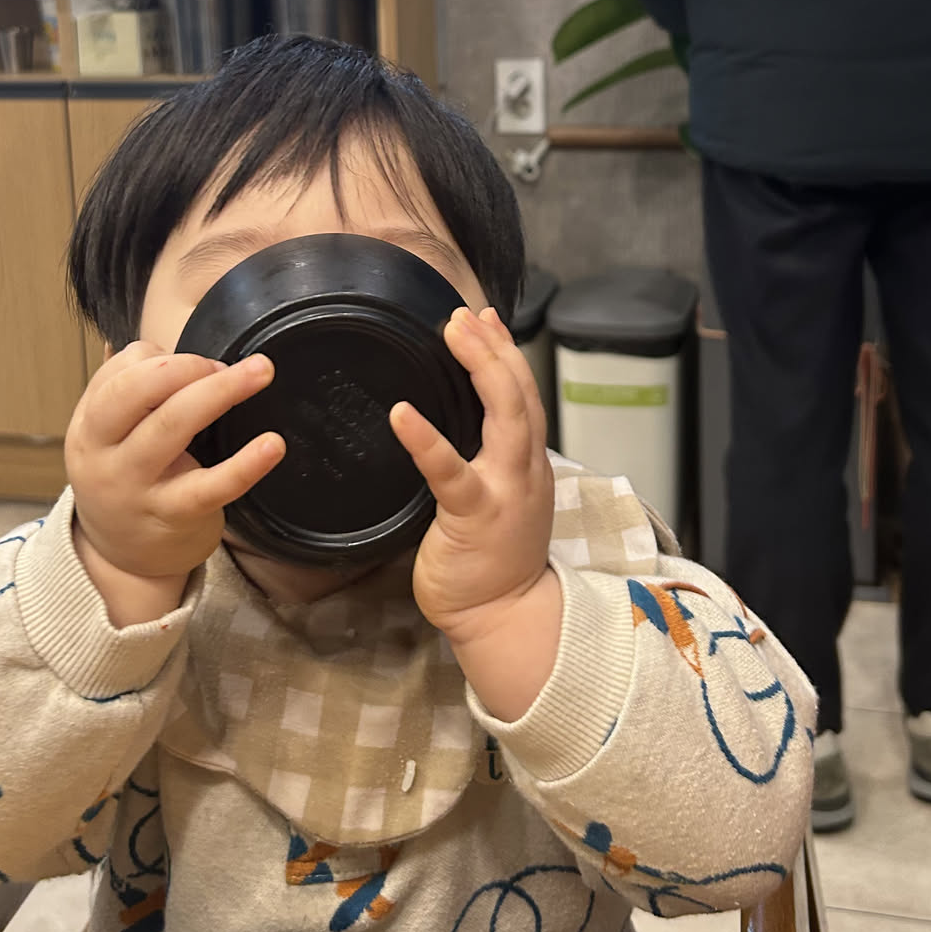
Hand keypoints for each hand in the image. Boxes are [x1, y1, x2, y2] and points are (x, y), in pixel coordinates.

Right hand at [65, 340, 282, 624]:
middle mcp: (104, 454)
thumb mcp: (111, 435)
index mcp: (90, 425)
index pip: (120, 373)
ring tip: (260, 372)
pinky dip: (244, 464)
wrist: (121, 560)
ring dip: (219, 392)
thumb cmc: (127, 478)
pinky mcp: (173, 517)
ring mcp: (136, 487)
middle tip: (230, 363)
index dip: (166, 359)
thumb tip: (168, 349)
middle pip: (137, 392)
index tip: (203, 363)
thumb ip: (133, 389)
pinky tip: (272, 444)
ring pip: (171, 427)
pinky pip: (210, 487)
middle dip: (186, 366)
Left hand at [393, 308, 560, 718]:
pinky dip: (427, 440)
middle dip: (495, 348)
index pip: (524, 394)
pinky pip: (451, 471)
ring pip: (506, 417)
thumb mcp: (502, 497)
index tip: (484, 318)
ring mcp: (506, 490)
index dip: (505, 352)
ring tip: (454, 333)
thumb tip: (464, 424)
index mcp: (529, 463)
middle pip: (521, 394)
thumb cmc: (493, 558)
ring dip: (482, 368)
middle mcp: (526, 468)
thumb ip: (490, 460)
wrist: (505, 616)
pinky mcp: (475, 515)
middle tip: (464, 315)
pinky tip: (401, 414)